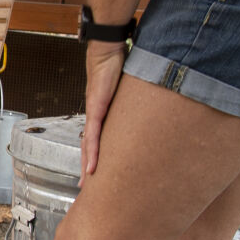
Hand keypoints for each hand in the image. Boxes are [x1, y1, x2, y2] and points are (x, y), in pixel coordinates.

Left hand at [81, 42, 127, 180]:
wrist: (108, 51)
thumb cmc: (118, 67)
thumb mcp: (129, 92)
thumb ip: (136, 103)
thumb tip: (153, 108)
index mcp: (101, 115)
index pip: (96, 141)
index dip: (94, 158)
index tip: (95, 174)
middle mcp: (95, 117)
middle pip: (89, 149)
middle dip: (87, 168)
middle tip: (86, 188)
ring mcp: (94, 114)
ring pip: (88, 147)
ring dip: (87, 166)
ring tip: (87, 184)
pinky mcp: (96, 109)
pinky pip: (94, 135)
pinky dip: (93, 152)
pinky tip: (92, 166)